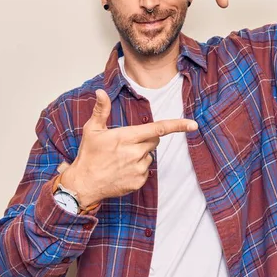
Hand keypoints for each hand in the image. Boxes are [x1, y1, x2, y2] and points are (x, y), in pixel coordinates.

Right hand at [60, 89, 197, 207]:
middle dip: (146, 139)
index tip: (193, 124)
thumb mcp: (92, 130)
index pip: (158, 129)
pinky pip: (146, 171)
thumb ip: (101, 110)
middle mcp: (135, 153)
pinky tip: (123, 170)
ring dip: (141, 155)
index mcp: (126, 137)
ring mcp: (138, 169)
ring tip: (121, 159)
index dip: (177, 125)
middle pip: (155, 141)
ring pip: (150, 156)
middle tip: (127, 143)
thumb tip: (101, 91)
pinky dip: (138, 169)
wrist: (84, 184)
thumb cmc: (88, 155)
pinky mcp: (138, 181)